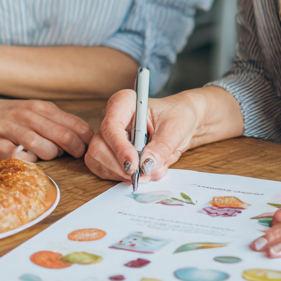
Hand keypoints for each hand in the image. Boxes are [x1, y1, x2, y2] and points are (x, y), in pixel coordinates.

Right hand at [0, 96, 92, 162]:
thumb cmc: (0, 116)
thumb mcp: (29, 112)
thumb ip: (53, 123)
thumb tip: (82, 141)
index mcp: (39, 108)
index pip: (75, 124)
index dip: (86, 140)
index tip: (87, 150)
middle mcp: (26, 115)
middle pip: (64, 136)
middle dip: (74, 151)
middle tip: (73, 158)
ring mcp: (9, 129)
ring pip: (44, 147)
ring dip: (49, 156)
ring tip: (43, 156)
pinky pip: (16, 157)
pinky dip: (24, 162)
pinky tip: (22, 159)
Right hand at [85, 89, 199, 182]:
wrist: (182, 123)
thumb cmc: (178, 117)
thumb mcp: (175, 130)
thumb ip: (160, 148)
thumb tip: (146, 165)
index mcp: (125, 103)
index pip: (111, 126)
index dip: (120, 148)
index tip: (134, 165)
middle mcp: (112, 118)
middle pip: (99, 146)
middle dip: (119, 166)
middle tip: (142, 176)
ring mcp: (108, 136)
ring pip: (98, 160)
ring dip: (120, 174)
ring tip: (146, 174)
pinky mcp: (110, 152)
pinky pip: (104, 169)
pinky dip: (120, 177)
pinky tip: (139, 174)